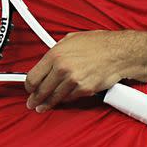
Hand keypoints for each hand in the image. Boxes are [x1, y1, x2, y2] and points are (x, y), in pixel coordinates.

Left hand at [24, 30, 141, 112]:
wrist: (118, 52)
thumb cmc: (98, 43)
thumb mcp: (72, 39)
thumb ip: (58, 49)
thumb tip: (49, 59)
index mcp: (56, 54)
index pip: (33, 77)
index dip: (28, 86)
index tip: (29, 89)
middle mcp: (62, 68)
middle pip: (41, 91)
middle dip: (35, 99)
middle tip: (32, 103)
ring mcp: (73, 81)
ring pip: (55, 97)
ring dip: (48, 104)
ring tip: (43, 107)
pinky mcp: (84, 90)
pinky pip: (70, 98)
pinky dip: (66, 99)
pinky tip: (62, 99)